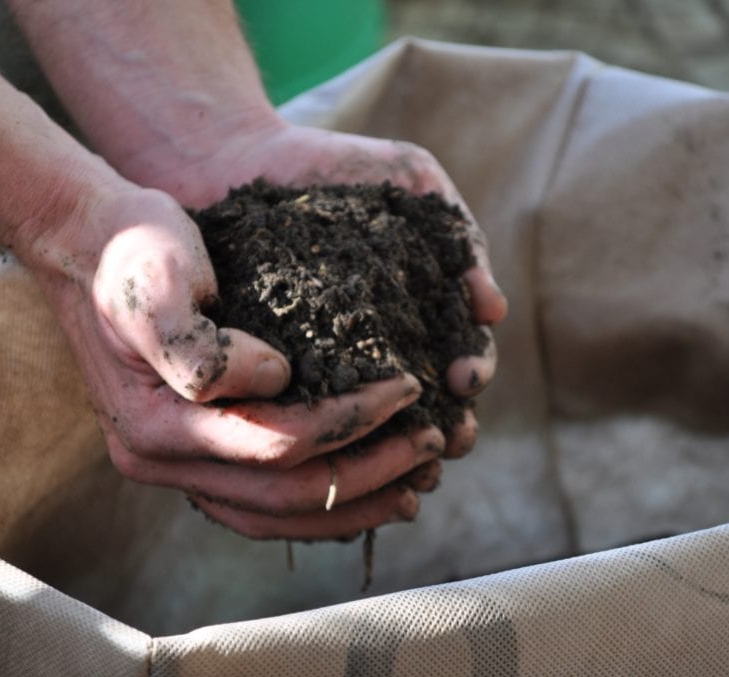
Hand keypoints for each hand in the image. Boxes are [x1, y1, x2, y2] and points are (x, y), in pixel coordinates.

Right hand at [28, 185, 445, 539]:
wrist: (91, 244)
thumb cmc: (131, 254)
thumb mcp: (156, 284)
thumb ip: (201, 346)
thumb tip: (275, 378)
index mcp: (157, 427)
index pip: (275, 445)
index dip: (351, 423)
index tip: (408, 388)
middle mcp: (163, 461)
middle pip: (285, 495)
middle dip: (369, 474)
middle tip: (434, 444)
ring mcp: (178, 463)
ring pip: (277, 513)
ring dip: (352, 502)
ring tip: (416, 483)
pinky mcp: (197, 450)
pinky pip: (264, 500)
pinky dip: (320, 499)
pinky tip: (366, 483)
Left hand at [128, 118, 508, 455]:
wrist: (235, 159)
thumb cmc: (329, 165)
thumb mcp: (410, 178)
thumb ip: (459, 233)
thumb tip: (493, 310)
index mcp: (419, 309)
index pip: (461, 355)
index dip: (471, 371)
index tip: (465, 378)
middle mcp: (380, 346)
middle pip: (428, 402)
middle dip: (446, 426)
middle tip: (449, 439)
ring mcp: (330, 364)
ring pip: (373, 423)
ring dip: (398, 449)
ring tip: (409, 465)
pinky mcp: (276, 374)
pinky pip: (306, 416)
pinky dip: (328, 438)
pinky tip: (337, 452)